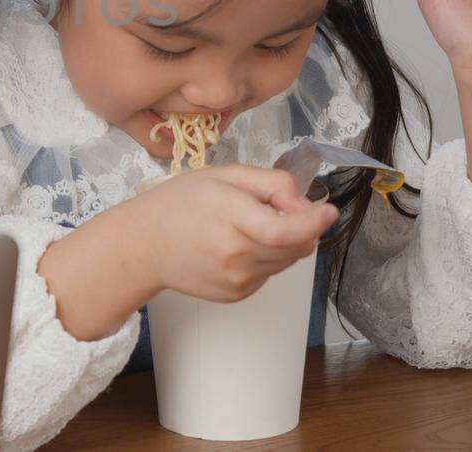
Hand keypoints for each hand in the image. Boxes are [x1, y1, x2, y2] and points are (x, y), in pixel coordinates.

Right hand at [133, 165, 337, 302]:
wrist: (143, 246)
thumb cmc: (179, 203)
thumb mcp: (223, 175)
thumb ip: (270, 182)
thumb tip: (304, 203)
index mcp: (230, 218)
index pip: (286, 230)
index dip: (314, 222)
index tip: (328, 211)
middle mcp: (235, 255)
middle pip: (296, 247)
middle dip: (302, 227)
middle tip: (279, 209)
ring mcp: (237, 280)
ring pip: (287, 262)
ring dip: (284, 243)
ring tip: (251, 226)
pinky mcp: (236, 294)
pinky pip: (269, 274)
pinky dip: (265, 258)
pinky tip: (238, 245)